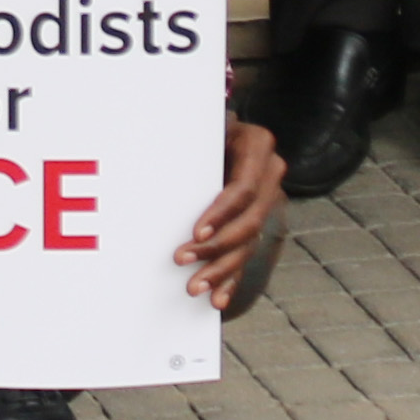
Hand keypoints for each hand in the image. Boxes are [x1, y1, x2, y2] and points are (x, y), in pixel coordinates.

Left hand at [179, 119, 288, 312]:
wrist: (220, 126)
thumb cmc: (199, 122)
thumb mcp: (200, 121)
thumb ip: (189, 132)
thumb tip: (150, 139)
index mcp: (257, 146)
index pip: (244, 189)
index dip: (222, 214)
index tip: (196, 232)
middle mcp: (269, 175)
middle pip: (248, 222)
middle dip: (216, 247)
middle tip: (182, 261)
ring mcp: (266, 199)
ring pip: (248, 242)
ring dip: (222, 269)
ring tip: (196, 287)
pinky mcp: (256, 219)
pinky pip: (246, 253)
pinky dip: (231, 278)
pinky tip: (219, 298)